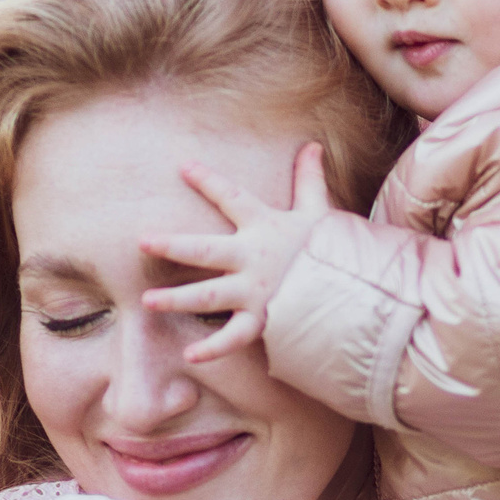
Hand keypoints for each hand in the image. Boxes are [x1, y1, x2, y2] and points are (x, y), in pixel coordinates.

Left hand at [140, 142, 340, 362]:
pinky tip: (189, 354)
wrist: (357, 288)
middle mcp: (252, 259)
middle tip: (142, 242)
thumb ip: (309, 179)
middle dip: (172, 246)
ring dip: (177, 299)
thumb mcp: (319, 211)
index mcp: (264, 228)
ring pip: (208, 296)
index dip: (208, 181)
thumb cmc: (333, 248)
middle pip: (204, 250)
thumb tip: (313, 145)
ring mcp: (254, 292)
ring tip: (147, 302)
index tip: (184, 168)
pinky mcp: (262, 321)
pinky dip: (213, 348)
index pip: (232, 198)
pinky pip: (234, 337)